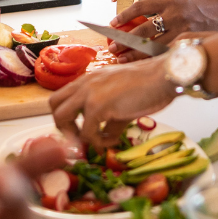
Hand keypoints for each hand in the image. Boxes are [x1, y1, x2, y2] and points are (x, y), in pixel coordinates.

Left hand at [50, 57, 174, 149]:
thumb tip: (107, 136)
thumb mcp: (123, 98)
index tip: (79, 130)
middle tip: (81, 137)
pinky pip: (87, 133)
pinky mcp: (98, 107)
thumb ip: (110, 117)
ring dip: (75, 135)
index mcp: (90, 79)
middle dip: (63, 126)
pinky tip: (113, 140)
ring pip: (61, 119)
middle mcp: (85, 84)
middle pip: (54, 106)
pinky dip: (99, 142)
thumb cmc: (150, 84)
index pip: (63, 96)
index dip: (67, 116)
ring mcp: (89, 94)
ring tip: (96, 141)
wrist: (164, 76)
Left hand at [109, 0, 217, 60]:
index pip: (141, 7)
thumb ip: (168, 13)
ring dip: (136, 53)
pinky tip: (146, 65)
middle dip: (125, 40)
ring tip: (123, 60)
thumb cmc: (208, 6)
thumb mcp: (185, 2)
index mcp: (171, 0)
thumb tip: (149, 26)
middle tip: (112, 48)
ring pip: (153, 44)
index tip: (113, 23)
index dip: (125, 15)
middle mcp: (173, 14)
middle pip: (143, 29)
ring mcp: (182, 29)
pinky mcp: (190, 41)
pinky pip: (168, 53)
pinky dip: (155, 59)